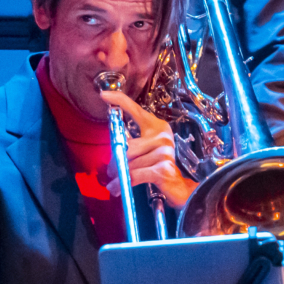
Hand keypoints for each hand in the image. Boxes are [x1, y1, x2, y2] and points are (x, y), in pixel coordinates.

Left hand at [99, 88, 196, 208]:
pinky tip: (117, 188)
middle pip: (128, 145)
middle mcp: (162, 136)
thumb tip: (112, 146)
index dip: (120, 100)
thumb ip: (132, 144)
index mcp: (157, 127)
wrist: (180, 187)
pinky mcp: (163, 168)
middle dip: (115, 160)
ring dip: (119, 174)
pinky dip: (124, 182)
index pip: (136, 110)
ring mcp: (164, 151)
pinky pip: (136, 174)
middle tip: (110, 171)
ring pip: (130, 162)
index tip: (104, 95)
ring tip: (115, 182)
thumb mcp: (146, 151)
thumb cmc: (160, 168)